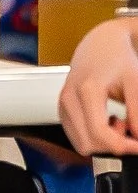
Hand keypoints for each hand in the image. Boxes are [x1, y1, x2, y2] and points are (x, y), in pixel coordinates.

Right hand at [60, 16, 137, 156]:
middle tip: (130, 130)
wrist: (100, 45)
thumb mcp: (135, 83)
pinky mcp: (62, 110)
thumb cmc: (117, 58)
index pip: (100, 134)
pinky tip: (107, 122)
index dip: (123, 147)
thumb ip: (137, 113)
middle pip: (89, 144)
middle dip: (113, 145)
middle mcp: (69, 99)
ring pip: (81, 144)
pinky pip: (77, 137)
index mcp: (86, 90)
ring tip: (119, 124)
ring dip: (103, 143)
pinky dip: (95, 137)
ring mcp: (62, 106)